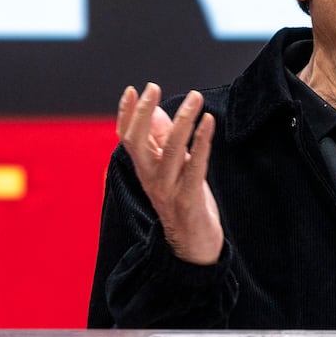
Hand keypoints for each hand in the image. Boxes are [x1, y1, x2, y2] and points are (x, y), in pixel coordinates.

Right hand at [116, 83, 222, 265]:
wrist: (195, 250)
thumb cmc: (185, 206)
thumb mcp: (172, 170)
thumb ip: (163, 143)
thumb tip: (157, 112)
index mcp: (145, 171)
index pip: (127, 139)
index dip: (126, 114)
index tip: (133, 90)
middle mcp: (151, 180)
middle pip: (138, 142)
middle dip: (143, 113)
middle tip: (153, 87)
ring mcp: (168, 192)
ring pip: (170, 151)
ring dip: (182, 120)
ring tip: (194, 97)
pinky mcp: (188, 201)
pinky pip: (195, 167)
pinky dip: (202, 142)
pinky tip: (208, 122)